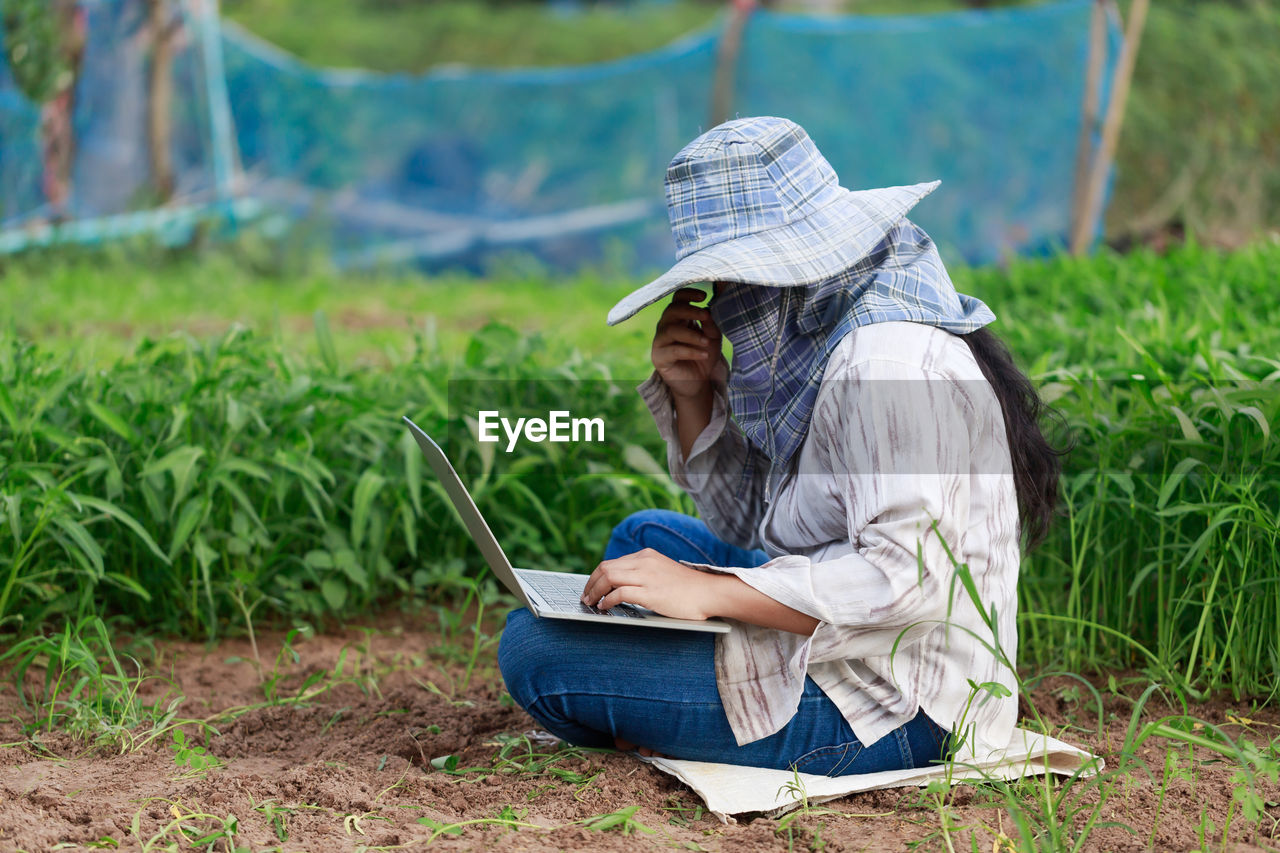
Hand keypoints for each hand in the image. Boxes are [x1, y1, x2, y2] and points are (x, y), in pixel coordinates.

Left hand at [580, 548, 720, 619]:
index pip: (612, 563)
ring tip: (591, 603)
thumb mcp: (662, 572)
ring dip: (594, 592)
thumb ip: (644, 574)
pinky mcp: (650, 592)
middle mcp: (644, 562)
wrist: (710, 592)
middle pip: (605, 568)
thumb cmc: (688, 588)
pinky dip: (607, 600)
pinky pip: (619, 593)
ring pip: (608, 577)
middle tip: (586, 597)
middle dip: (590, 583)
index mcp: (646, 555)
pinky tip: (605, 607)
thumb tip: (621, 586)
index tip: (591, 588)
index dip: (596, 577)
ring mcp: (647, 576)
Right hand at [651, 287, 725, 399]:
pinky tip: (703, 355)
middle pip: (672, 310)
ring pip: (671, 330)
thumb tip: (707, 311)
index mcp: (679, 318)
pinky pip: (673, 350)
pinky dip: (690, 351)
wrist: (697, 383)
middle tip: (706, 316)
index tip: (704, 296)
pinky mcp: (659, 357)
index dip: (688, 294)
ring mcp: (660, 341)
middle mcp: (666, 326)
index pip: (678, 298)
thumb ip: (710, 324)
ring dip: (692, 335)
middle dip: (690, 310)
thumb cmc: (703, 355)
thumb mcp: (713, 338)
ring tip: (707, 343)